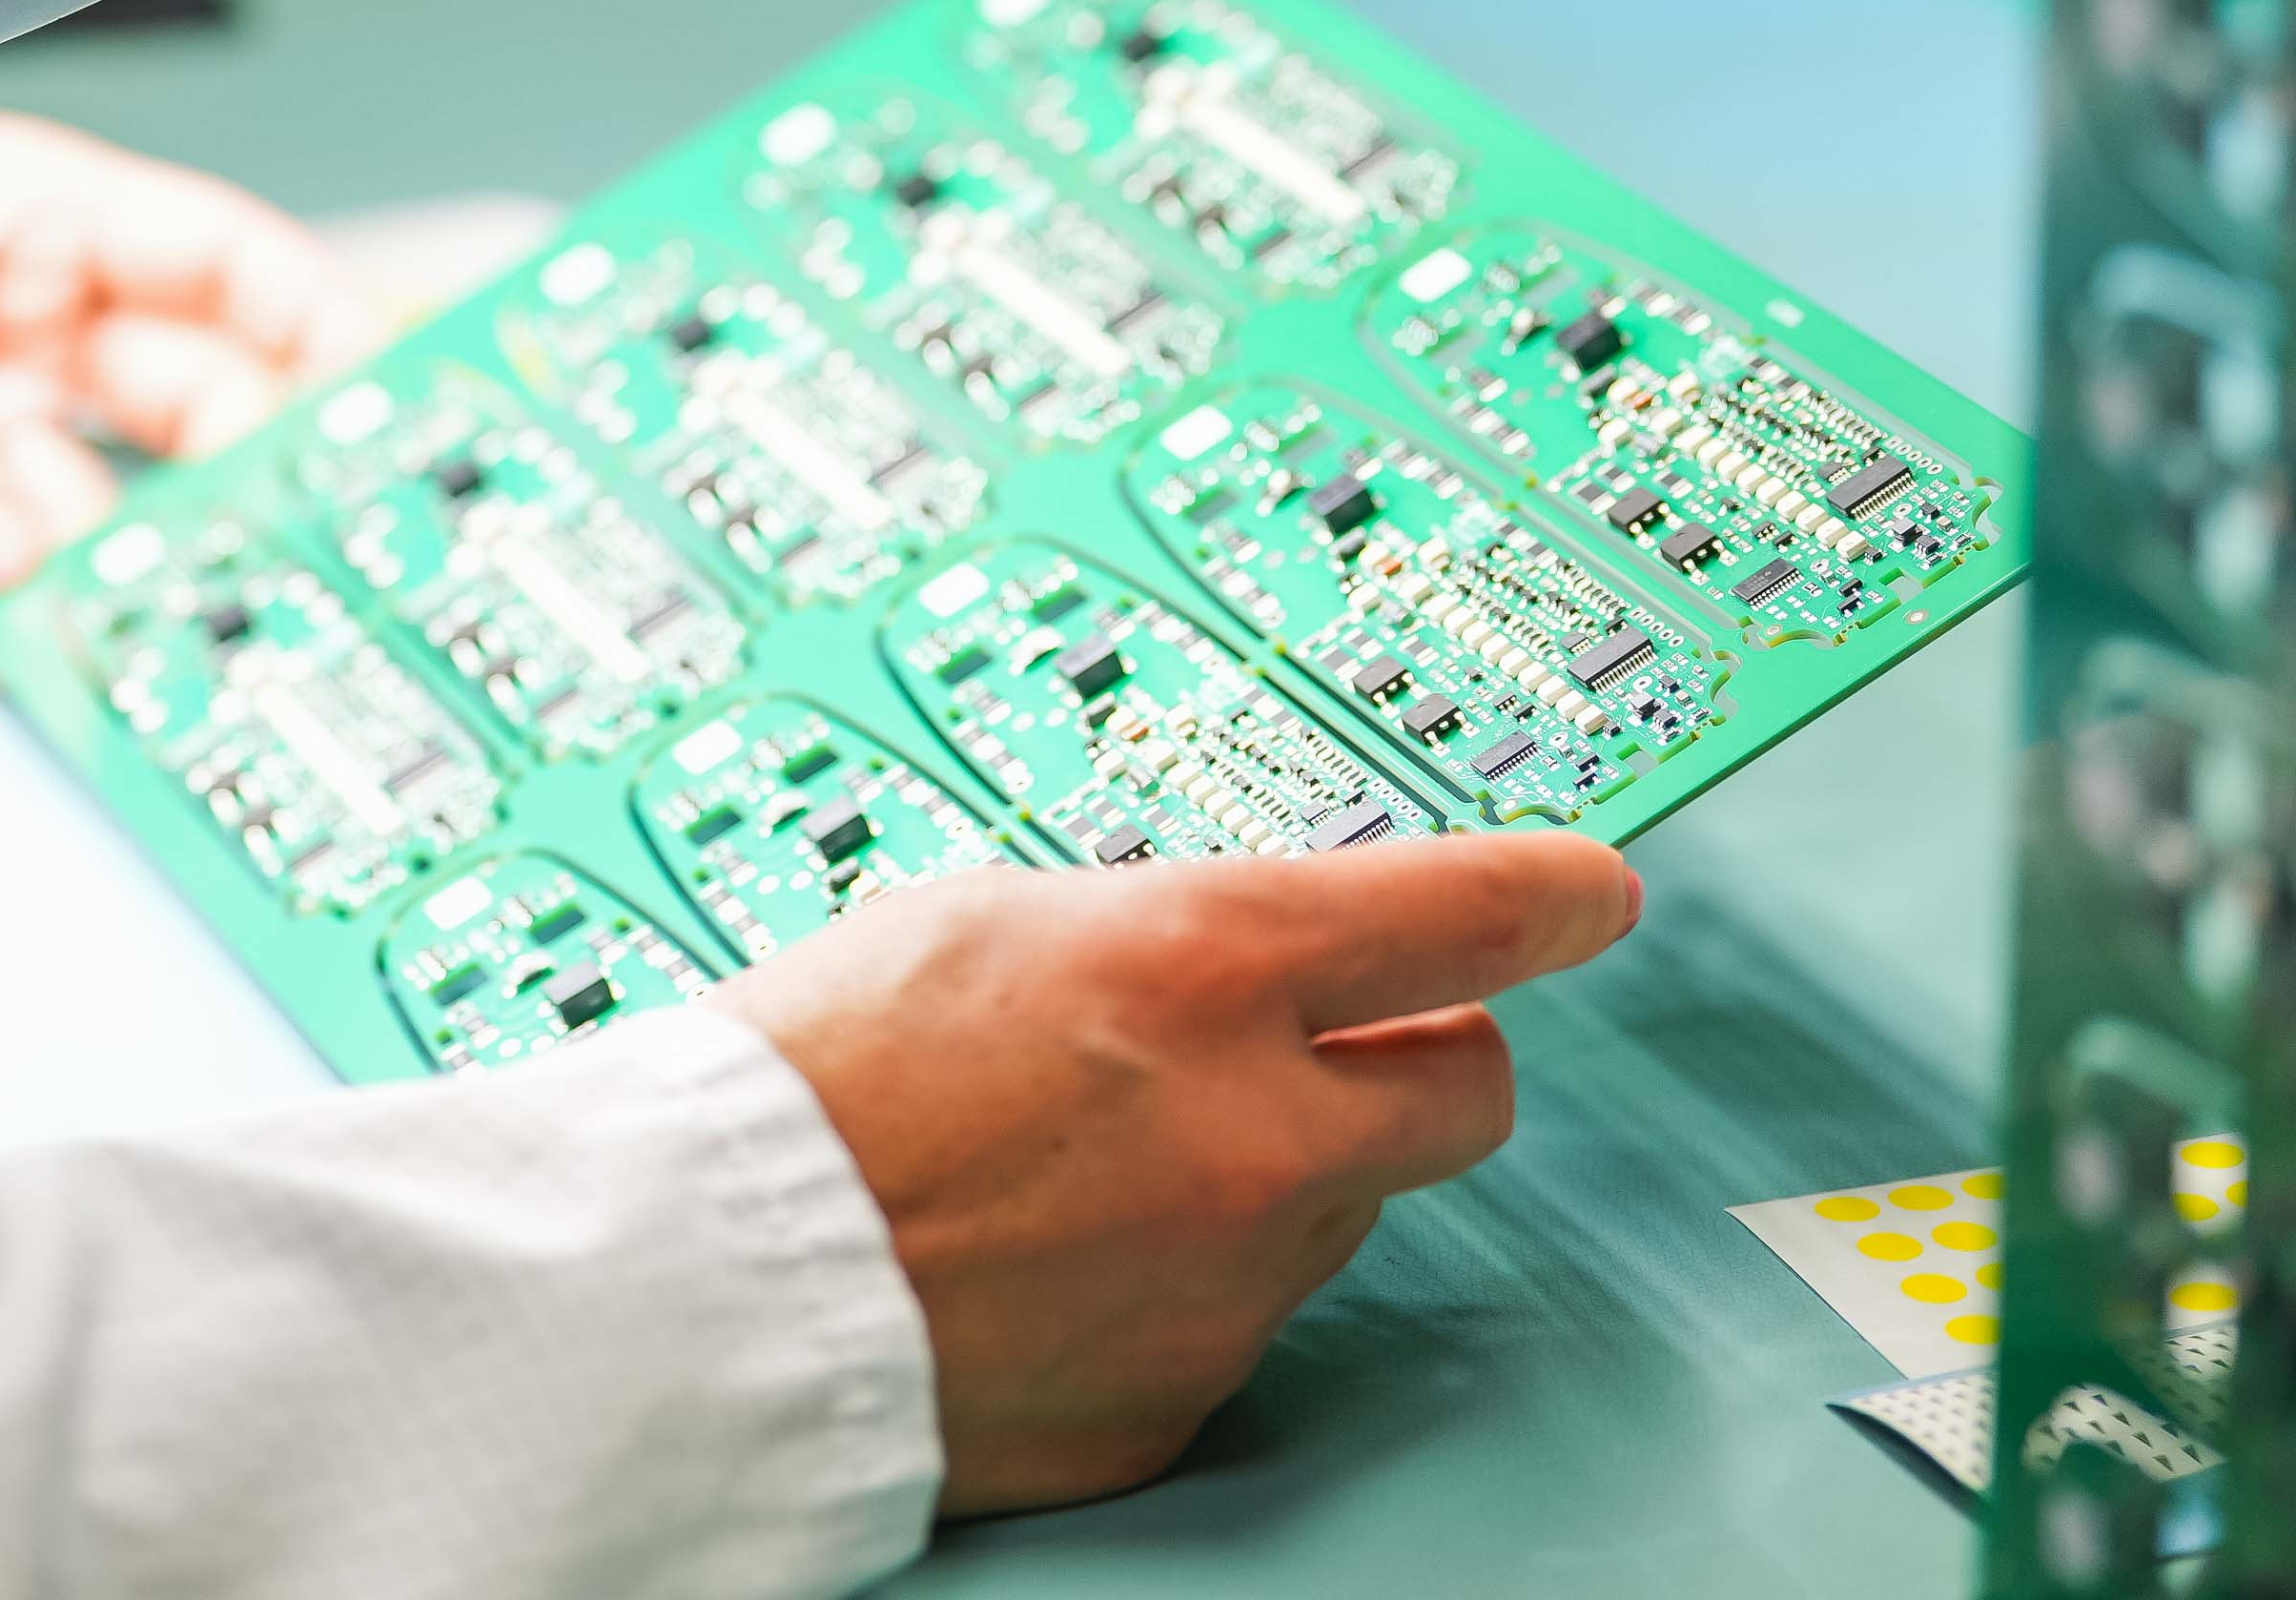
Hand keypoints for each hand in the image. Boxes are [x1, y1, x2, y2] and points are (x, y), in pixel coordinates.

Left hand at [0, 112, 388, 601]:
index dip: (316, 318)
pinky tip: (22, 647)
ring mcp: (4, 434)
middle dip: (241, 475)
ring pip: (119, 514)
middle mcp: (45, 329)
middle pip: (200, 405)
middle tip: (276, 545)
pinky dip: (28, 630)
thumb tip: (0, 547)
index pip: (221, 258)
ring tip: (110, 610)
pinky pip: (23, 591)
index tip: (379, 392)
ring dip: (121, 568)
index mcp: (37, 220)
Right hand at [714, 833, 1643, 1516]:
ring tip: (1097, 1161)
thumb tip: (1241, 956)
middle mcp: (1257, 1129)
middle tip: (1357, 1037)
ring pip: (1334, 1211)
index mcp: (1203, 964)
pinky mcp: (1182, 1401)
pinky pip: (1230, 1322)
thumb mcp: (985, 916)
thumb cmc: (809, 1074)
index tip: (1593, 893)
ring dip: (1269, 1175)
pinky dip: (1173, 1286)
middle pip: (1468, 1088)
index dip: (1554, 895)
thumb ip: (1152, 931)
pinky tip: (1059, 1260)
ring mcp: (1232, 1282)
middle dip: (1434, 1052)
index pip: (1467, 913)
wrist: (702, 1280)